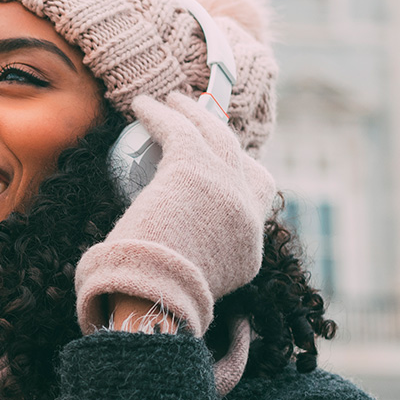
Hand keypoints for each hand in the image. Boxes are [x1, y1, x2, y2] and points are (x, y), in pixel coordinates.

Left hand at [75, 92, 275, 335]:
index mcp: (249, 251)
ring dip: (194, 113)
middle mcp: (246, 215)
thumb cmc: (153, 300)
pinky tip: (142, 106)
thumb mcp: (186, 288)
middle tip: (201, 121)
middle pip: (243, 160)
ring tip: (175, 99)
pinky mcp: (194, 167)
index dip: (242, 177)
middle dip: (223, 137)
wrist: (153, 296)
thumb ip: (186, 271)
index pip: (257, 202)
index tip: (221, 167)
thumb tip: (163, 263)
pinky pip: (180, 128)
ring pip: (216, 135)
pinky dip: (159, 113)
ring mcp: (225, 189)